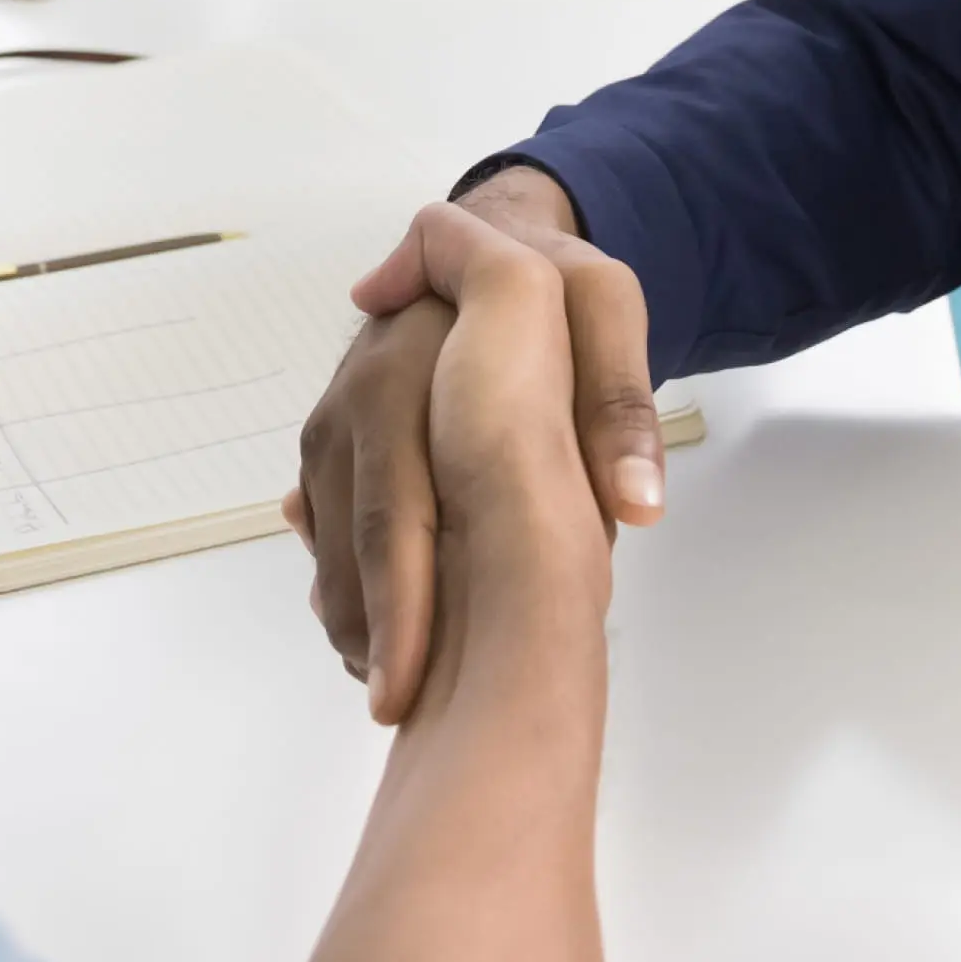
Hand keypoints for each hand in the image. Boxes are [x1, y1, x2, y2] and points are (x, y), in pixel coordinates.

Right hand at [284, 164, 666, 723]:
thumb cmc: (561, 294)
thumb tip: (636, 506)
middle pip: (365, 529)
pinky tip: (381, 649)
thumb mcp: (607, 313)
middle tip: (404, 711)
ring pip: (332, 539)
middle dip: (381, 632)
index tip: (405, 679)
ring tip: (400, 695)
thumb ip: (619, 406)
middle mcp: (360, 386)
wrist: (506, 249)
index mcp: (414, 355)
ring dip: (360, 623)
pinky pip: (324, 533)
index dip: (402, 591)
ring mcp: (335, 417)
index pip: (399, 494)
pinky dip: (350, 597)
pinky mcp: (329, 444)